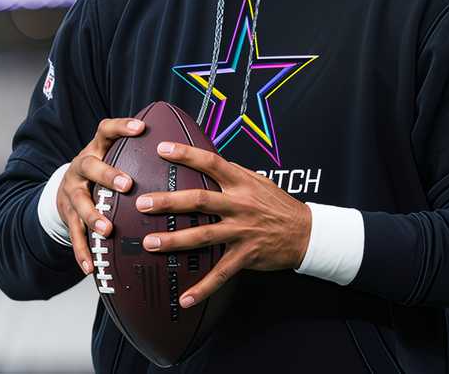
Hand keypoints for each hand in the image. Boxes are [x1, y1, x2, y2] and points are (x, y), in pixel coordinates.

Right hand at [57, 117, 144, 275]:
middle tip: (127, 184)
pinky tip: (91, 266)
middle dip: (108, 175)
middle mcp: (81, 167)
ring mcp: (72, 191)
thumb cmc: (102, 172)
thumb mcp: (113, 156)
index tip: (141, 128)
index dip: (122, 127)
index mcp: (97, 149)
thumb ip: (140, 153)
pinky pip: (74, 234)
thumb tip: (184, 147)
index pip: (106, 130)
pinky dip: (82, 251)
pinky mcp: (67, 216)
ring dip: (93, 216)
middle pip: (90, 165)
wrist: (62, 190)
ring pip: (79, 202)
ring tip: (107, 229)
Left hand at [136, 141, 311, 308]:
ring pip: (202, 235)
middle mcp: (239, 205)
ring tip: (150, 243)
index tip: (163, 149)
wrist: (306, 232)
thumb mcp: (258, 182)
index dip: (187, 154)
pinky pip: (220, 274)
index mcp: (241, 183)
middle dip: (168, 202)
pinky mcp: (245, 255)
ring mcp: (241, 231)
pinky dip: (202, 288)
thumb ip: (233, 174)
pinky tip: (185, 299)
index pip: (211, 163)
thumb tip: (208, 164)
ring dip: (174, 240)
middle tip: (143, 204)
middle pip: (199, 201)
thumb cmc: (278, 205)